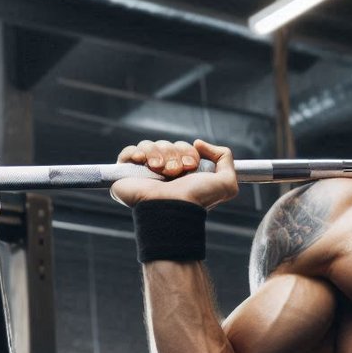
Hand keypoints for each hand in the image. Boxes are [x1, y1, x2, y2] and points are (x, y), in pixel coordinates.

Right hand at [110, 138, 239, 209]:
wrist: (172, 208)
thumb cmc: (196, 199)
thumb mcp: (226, 183)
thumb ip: (226, 159)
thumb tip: (199, 143)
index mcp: (182, 173)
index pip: (182, 147)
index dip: (188, 152)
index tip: (191, 166)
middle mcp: (163, 172)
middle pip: (166, 144)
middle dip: (174, 154)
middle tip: (175, 171)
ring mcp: (143, 173)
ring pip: (149, 145)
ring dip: (158, 154)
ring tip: (160, 170)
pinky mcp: (125, 174)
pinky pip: (128, 152)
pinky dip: (136, 152)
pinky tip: (142, 161)